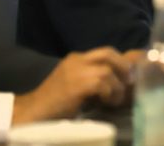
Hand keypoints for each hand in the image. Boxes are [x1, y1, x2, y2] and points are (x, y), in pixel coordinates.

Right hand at [12, 47, 133, 124]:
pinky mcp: (76, 85)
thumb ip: (93, 78)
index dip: (121, 61)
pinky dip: (109, 93)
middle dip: (124, 66)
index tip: (130, 73)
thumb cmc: (56, 102)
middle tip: (129, 82)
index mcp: (76, 59)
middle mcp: (76, 60)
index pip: (105, 52)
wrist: (33, 112)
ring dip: (116, 86)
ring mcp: (75, 71)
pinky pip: (101, 83)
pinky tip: (107, 102)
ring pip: (107, 70)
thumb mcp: (77, 84)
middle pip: (108, 52)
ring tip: (115, 99)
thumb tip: (120, 80)